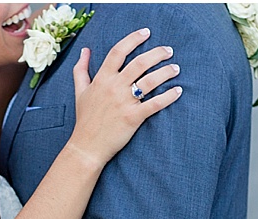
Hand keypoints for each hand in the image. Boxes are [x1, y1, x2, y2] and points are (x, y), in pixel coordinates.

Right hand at [66, 28, 181, 169]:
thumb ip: (81, 70)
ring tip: (175, 68)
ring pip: (150, 81)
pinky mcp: (133, 117)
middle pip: (139, 63)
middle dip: (157, 54)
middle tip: (169, 51)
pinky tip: (178, 91)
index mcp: (102, 79)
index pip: (118, 52)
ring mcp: (124, 102)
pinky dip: (168, 97)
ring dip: (166, 72)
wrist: (86, 146)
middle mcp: (114, 87)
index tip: (146, 33)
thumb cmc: (84, 120)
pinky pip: (155, 104)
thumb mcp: (79, 92)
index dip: (133, 39)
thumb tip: (85, 51)